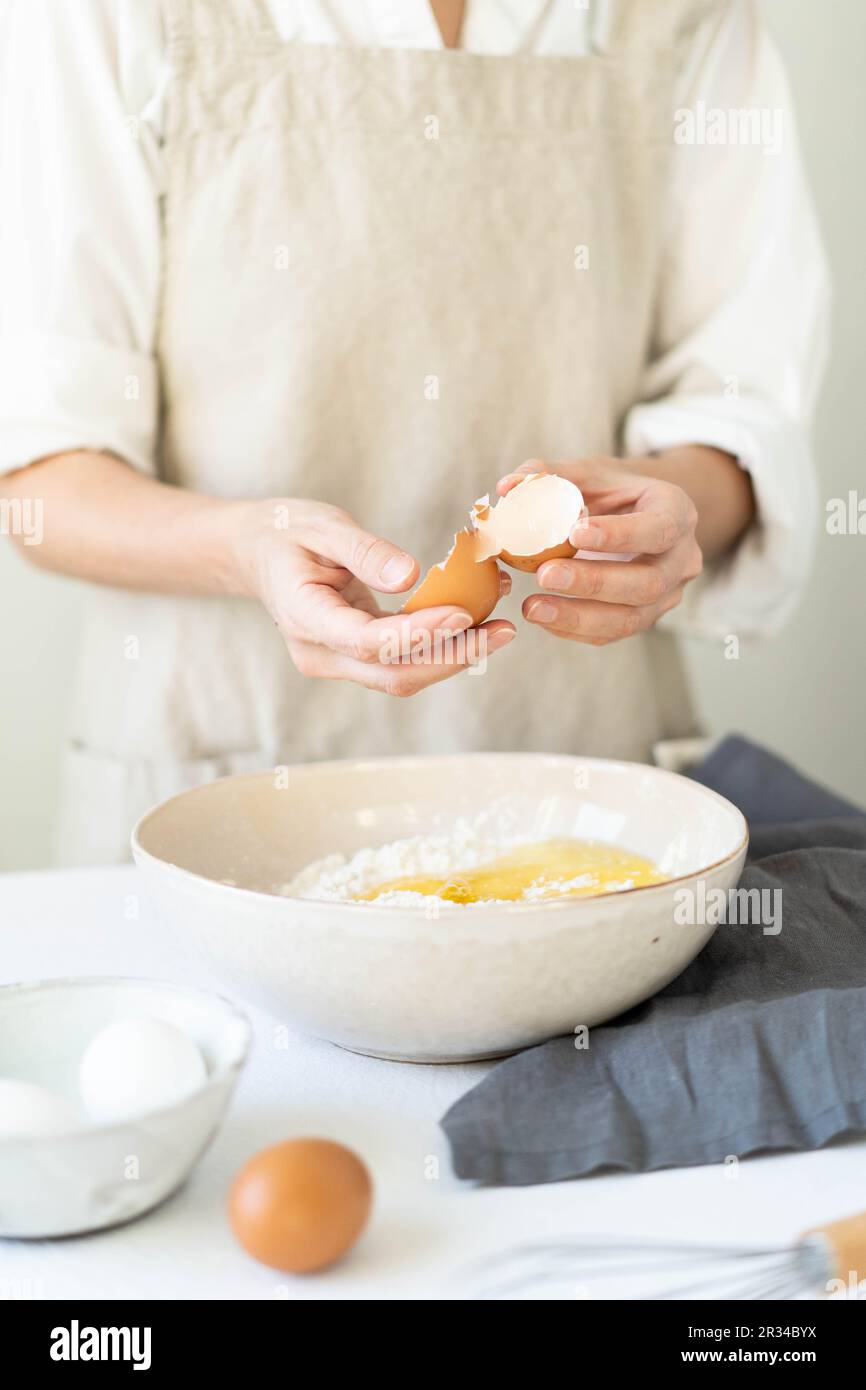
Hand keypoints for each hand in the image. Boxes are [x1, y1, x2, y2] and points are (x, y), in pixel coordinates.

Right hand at [231, 498, 515, 694]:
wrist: (257, 552)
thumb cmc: (287, 531)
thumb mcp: (323, 526)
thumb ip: (364, 551)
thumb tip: (411, 574)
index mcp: (305, 618)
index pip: (369, 641)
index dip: (419, 633)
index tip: (465, 613)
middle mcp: (319, 653)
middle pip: (393, 673)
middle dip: (453, 657)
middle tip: (504, 631)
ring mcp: (336, 661)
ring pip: (402, 675)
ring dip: (454, 657)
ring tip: (502, 629)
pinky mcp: (355, 657)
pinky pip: (402, 661)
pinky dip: (440, 645)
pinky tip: (478, 622)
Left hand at [497, 457, 703, 644]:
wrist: (638, 517)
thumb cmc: (612, 492)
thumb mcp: (589, 472)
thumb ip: (550, 475)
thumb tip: (507, 486)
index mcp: (676, 512)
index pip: (658, 528)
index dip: (619, 535)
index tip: (573, 534)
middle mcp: (681, 559)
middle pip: (646, 582)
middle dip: (593, 582)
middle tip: (544, 574)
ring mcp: (668, 595)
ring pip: (632, 618)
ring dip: (578, 617)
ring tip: (532, 607)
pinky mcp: (645, 618)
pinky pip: (613, 633)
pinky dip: (574, 629)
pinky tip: (543, 617)